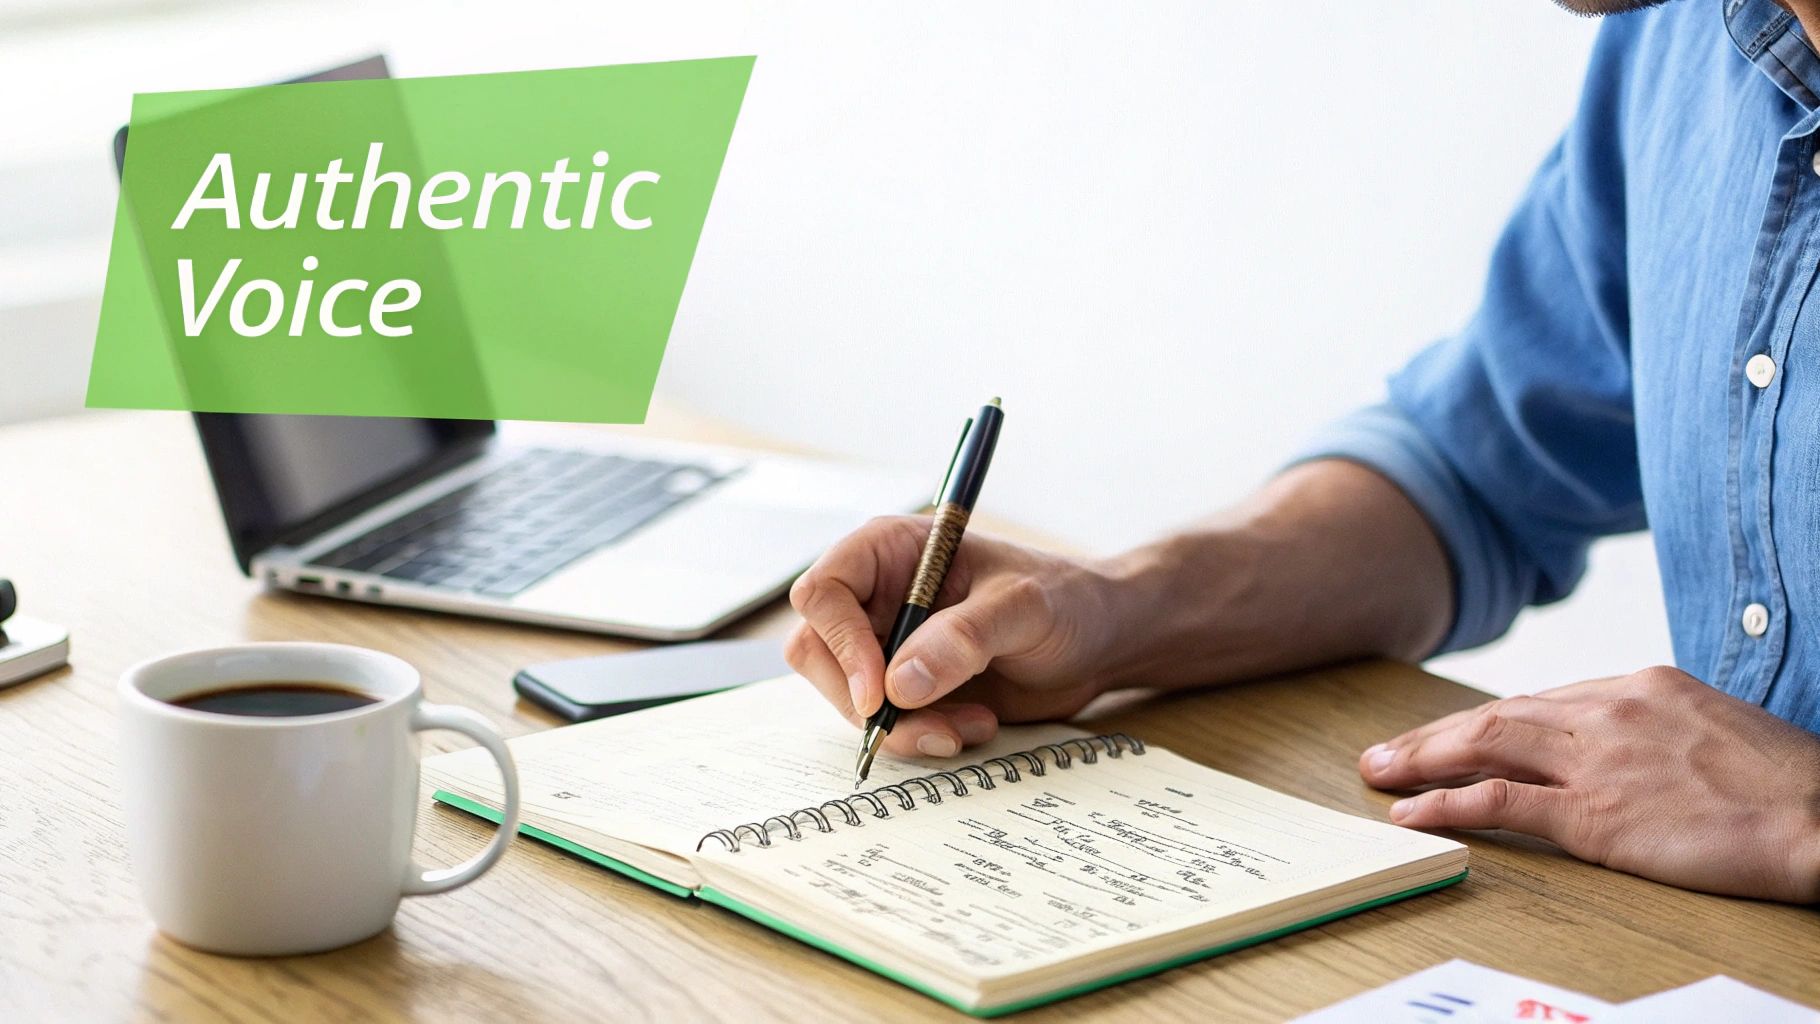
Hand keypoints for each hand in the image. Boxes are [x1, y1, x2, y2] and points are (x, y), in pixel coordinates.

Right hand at [785, 516, 1121, 757]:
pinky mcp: (907, 688)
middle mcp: (878, 597)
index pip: (824, 591)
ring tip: (968, 725)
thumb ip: (964, 638)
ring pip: (848, 698)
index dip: (840, 643)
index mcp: (891, 551)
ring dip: (902, 727)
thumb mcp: (1023, 608)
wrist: (1100, 642)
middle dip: (865, 702)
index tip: (879, 693)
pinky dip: (922, 737)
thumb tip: (898, 683)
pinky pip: (885, 723)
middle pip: (819, 653)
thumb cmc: (1067, 600)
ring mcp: (889, 644)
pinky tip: (974, 725)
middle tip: (927, 725)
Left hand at [1359, 666, 1819, 901]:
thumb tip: (1620, 746)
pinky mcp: (1596, 814)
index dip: (1483, 721)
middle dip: (1432, 735)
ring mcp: (1598, 760)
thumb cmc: (1784, 785)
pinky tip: (1412, 811)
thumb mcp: (1711, 729)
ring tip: (1379, 773)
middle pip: (1496, 716)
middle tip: (1384, 752)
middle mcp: (1608, 710)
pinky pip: (1499, 802)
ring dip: (1421, 759)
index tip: (1447, 736)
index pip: (1539, 701)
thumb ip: (1655, 729)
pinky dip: (1447, 804)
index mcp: (1638, 685)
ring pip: (1483, 746)